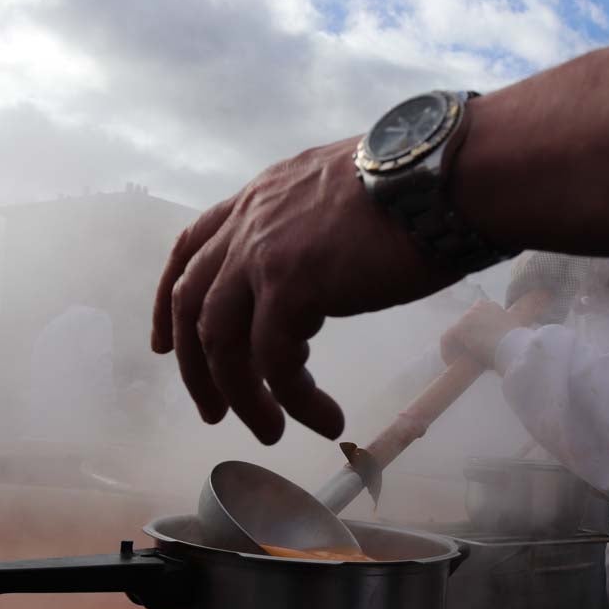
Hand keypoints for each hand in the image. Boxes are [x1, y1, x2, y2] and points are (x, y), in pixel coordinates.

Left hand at [152, 136, 459, 443]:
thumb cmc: (416, 184)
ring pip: (223, 342)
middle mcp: (249, 222)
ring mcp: (264, 253)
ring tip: (270, 431)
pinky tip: (324, 419)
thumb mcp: (339, 193)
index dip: (170, 300)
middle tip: (213, 410)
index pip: (191, 247)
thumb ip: (310, 225)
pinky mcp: (291, 287)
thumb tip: (317, 268)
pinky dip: (294, 400)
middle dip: (195, 367)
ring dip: (242, 396)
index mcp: (259, 197)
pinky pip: (276, 362)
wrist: (444, 177)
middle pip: (192, 303)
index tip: (164, 344)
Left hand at [440, 300, 519, 368]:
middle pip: (464, 324)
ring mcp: (467, 316)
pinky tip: (452, 364)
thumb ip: (502, 334)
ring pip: (455, 333)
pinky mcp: (459, 327)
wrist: (515, 347)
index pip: (476, 318)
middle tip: (468, 356)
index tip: (477, 347)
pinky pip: (446, 340)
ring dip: (456, 347)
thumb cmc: (518, 344)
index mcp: (492, 307)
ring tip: (460, 362)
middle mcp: (478, 307)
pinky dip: (447, 352)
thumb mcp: (512, 334)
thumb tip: (498, 347)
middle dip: (464, 340)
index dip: (474, 334)